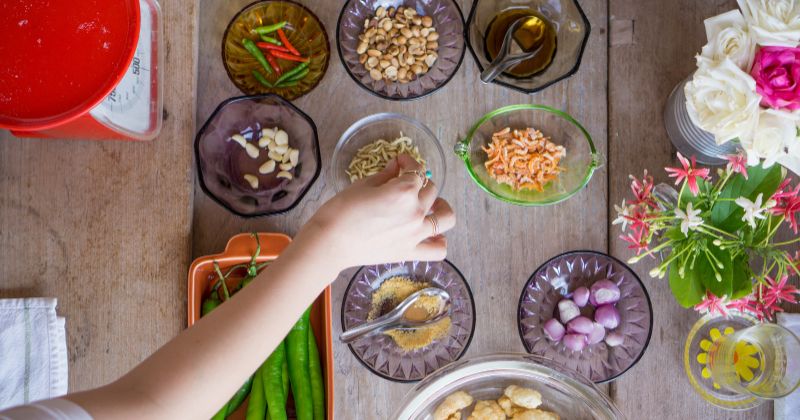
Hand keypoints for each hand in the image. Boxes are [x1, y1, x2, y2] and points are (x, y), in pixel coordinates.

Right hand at [295, 154, 455, 271]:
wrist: (329, 243)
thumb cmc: (340, 211)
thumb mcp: (363, 185)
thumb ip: (386, 176)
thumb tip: (397, 167)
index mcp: (404, 191)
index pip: (415, 170)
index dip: (408, 162)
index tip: (400, 162)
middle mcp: (415, 211)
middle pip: (431, 189)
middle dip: (419, 182)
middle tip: (406, 183)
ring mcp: (416, 234)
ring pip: (446, 217)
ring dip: (441, 207)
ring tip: (430, 206)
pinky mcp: (410, 252)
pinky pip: (438, 249)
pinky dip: (439, 240)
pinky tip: (429, 233)